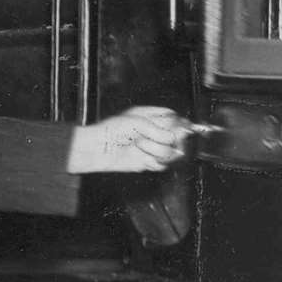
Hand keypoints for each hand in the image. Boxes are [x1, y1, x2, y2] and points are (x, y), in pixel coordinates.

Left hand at [66, 106, 188, 173]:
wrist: (100, 149)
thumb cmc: (113, 130)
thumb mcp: (140, 122)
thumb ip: (163, 128)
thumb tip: (181, 133)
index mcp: (153, 116)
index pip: (176, 119)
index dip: (180, 124)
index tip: (178, 128)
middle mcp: (155, 132)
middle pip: (179, 137)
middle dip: (169, 139)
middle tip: (154, 137)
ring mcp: (153, 147)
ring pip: (171, 152)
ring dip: (156, 149)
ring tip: (140, 145)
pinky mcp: (149, 162)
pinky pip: (162, 165)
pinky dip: (153, 162)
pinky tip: (141, 157)